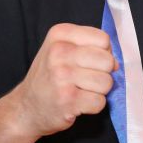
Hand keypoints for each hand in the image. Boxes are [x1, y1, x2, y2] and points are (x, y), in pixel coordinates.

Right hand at [9, 23, 116, 142]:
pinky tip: (77, 103)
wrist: (25, 108)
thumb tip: (117, 63)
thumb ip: (91, 48)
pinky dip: (93, 106)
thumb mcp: (62, 50)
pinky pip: (100, 102)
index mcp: (60, 34)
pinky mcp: (67, 100)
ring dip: (98, 91)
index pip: (103, 39)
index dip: (102, 52)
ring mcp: (62, 77)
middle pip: (107, 61)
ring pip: (107, 82)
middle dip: (102, 73)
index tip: (87, 61)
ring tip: (79, 91)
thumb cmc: (49, 78)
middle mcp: (59, 52)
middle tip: (84, 79)